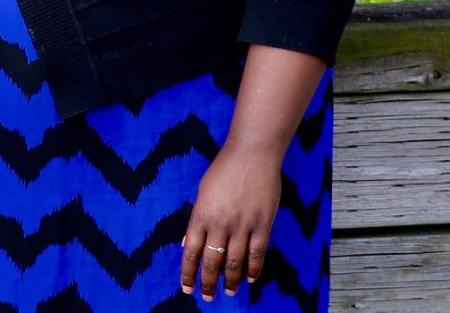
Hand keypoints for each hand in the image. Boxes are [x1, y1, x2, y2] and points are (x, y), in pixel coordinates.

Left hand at [180, 142, 281, 300]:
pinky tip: (249, 278)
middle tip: (207, 296)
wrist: (252, 153)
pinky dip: (253, 269)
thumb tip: (186, 244)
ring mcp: (242, 225)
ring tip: (228, 292)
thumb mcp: (202, 192)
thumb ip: (197, 219)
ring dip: (230, 280)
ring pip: (234, 262)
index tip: (187, 288)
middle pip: (212, 261)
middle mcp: (220, 224)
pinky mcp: (262, 224)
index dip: (188, 273)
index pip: (190, 252)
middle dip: (208, 282)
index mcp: (201, 215)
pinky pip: (257, 253)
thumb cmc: (224, 169)